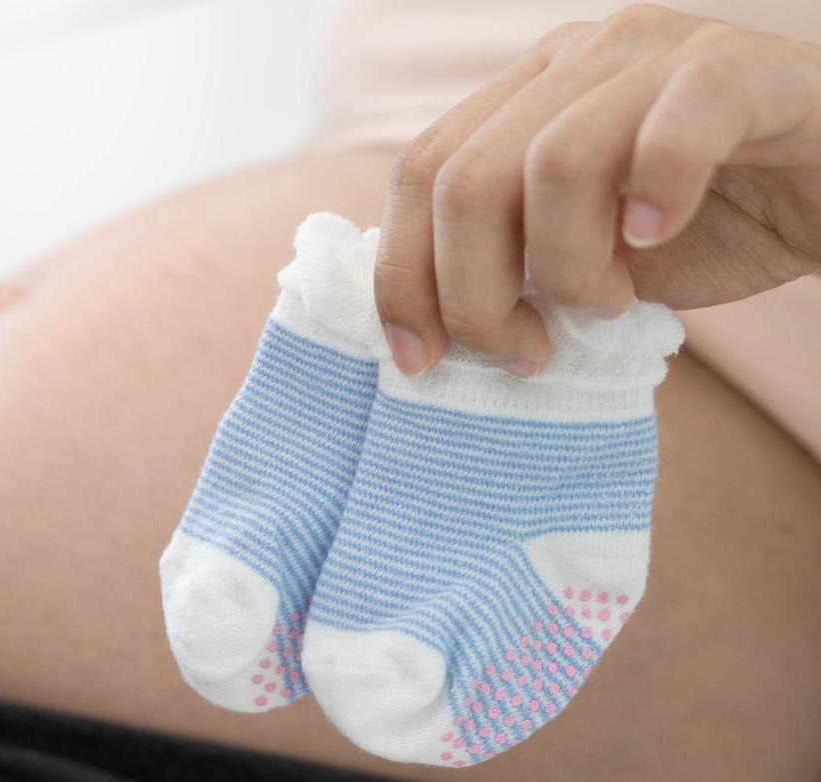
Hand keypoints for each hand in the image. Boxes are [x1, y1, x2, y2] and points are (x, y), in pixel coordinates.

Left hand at [375, 3, 820, 376]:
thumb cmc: (709, 226)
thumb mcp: (583, 260)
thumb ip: (505, 270)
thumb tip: (419, 334)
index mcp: (524, 97)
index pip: (420, 173)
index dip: (402, 275)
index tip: (419, 360)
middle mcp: (577, 60)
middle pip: (467, 179)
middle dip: (474, 295)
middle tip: (524, 353)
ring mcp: (658, 55)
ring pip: (554, 163)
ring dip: (567, 267)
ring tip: (608, 305)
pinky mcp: (744, 71)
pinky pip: (675, 127)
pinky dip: (655, 197)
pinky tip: (659, 239)